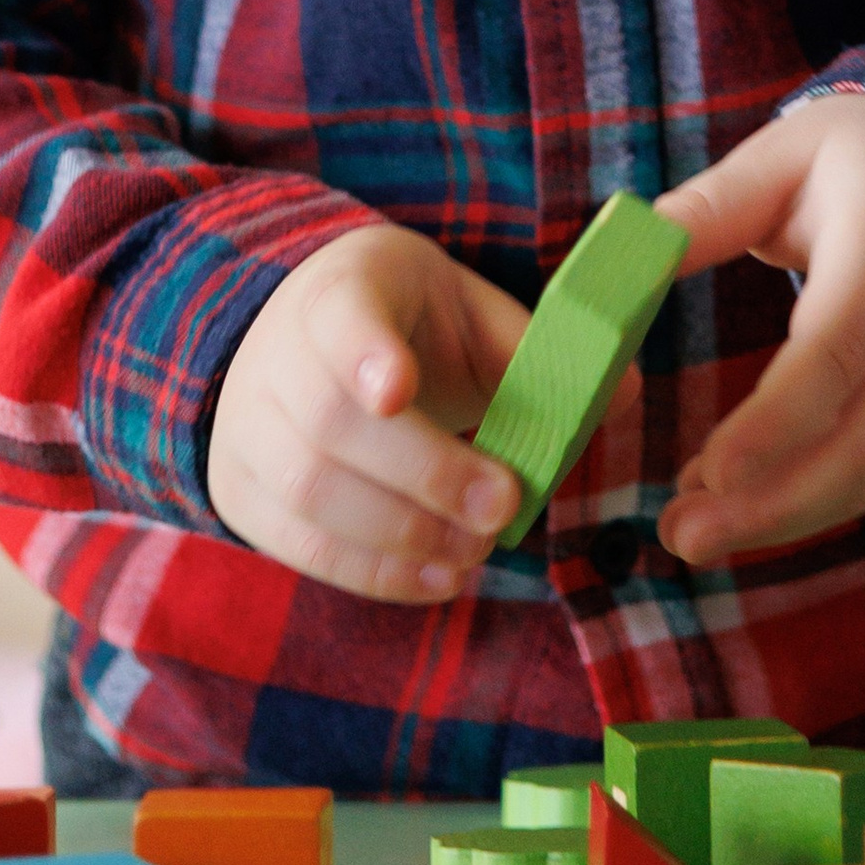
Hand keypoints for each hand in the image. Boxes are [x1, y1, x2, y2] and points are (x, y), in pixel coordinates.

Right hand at [208, 224, 540, 604]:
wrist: (298, 338)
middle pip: (329, 422)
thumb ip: (532, 351)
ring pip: (310, 492)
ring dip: (403, 534)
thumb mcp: (462, 310)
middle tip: (501, 508)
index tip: (399, 391)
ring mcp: (247, 426)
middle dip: (423, 474)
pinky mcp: (241, 490)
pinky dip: (373, 572)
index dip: (365, 353)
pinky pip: (299, 545)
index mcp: (339, 288)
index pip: (340, 315)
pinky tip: (438, 576)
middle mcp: (276, 354)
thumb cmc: (404, 324)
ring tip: (476, 551)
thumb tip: (623, 392)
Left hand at [655, 96, 864, 565]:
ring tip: (690, 533)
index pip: (836, 349)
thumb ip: (710, 207)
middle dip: (772, 503)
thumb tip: (630, 254)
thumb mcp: (784, 153)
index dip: (776, 421)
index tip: (709, 471)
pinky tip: (733, 503)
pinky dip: (804, 499)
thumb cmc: (856, 155)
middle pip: (861, 440)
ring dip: (782, 517)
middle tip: (680, 535)